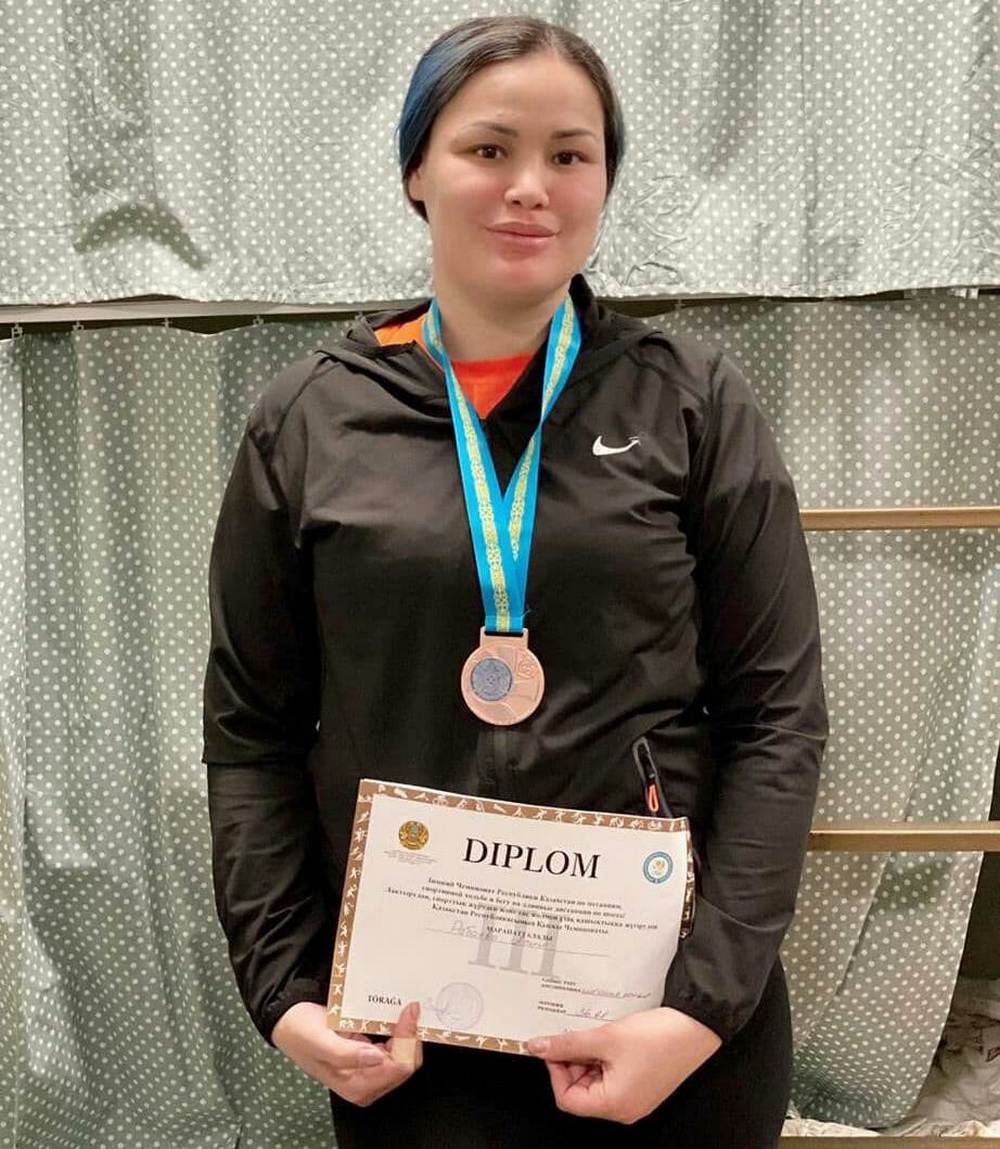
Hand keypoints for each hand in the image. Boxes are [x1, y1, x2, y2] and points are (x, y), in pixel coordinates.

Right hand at [271, 999, 422, 1106]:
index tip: (408, 1010)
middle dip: (411, 1037)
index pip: (398, 1067)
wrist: (288, 1022)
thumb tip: (378, 1058)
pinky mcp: (369, 1058)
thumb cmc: (301, 1032)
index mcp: (355, 1086)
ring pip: (404, 1056)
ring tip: (405, 1010)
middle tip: (409, 1007)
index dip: (407, 1039)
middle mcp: (365, 1084)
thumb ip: (346, 1054)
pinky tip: (395, 1017)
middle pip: (406, 1063)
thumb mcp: (319, 1041)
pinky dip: (399, 1032)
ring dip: (407, 1033)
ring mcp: (369, 1072)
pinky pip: (395, 1048)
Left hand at [526, 1007, 721, 1124]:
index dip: (556, 1070)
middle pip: (580, 1091)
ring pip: (595, 1080)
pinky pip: (611, 1075)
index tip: (556, 1046)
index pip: (567, 1099)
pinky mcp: (641, 1084)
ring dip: (589, 1056)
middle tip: (577, 1035)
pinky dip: (604, 1057)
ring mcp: (634, 1097)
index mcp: (614, 1105)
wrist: (696, 1027)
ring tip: (598, 1035)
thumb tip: (538, 1047)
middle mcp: (624, 1108)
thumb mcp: (605, 1038)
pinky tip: (610, 1038)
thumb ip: (568, 1044)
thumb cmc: (659, 1037)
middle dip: (573, 1062)